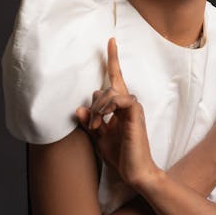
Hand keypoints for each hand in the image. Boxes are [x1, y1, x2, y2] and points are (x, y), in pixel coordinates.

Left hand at [75, 38, 159, 187]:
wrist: (135, 173)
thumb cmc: (120, 156)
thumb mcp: (98, 139)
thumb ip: (89, 123)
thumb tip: (79, 108)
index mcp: (120, 107)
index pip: (116, 78)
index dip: (113, 59)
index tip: (110, 41)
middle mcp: (128, 103)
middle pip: (107, 86)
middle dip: (95, 103)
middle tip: (93, 123)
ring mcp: (133, 107)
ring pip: (110, 91)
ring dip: (98, 108)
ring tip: (96, 126)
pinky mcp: (135, 113)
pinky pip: (120, 98)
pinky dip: (107, 107)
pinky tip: (103, 121)